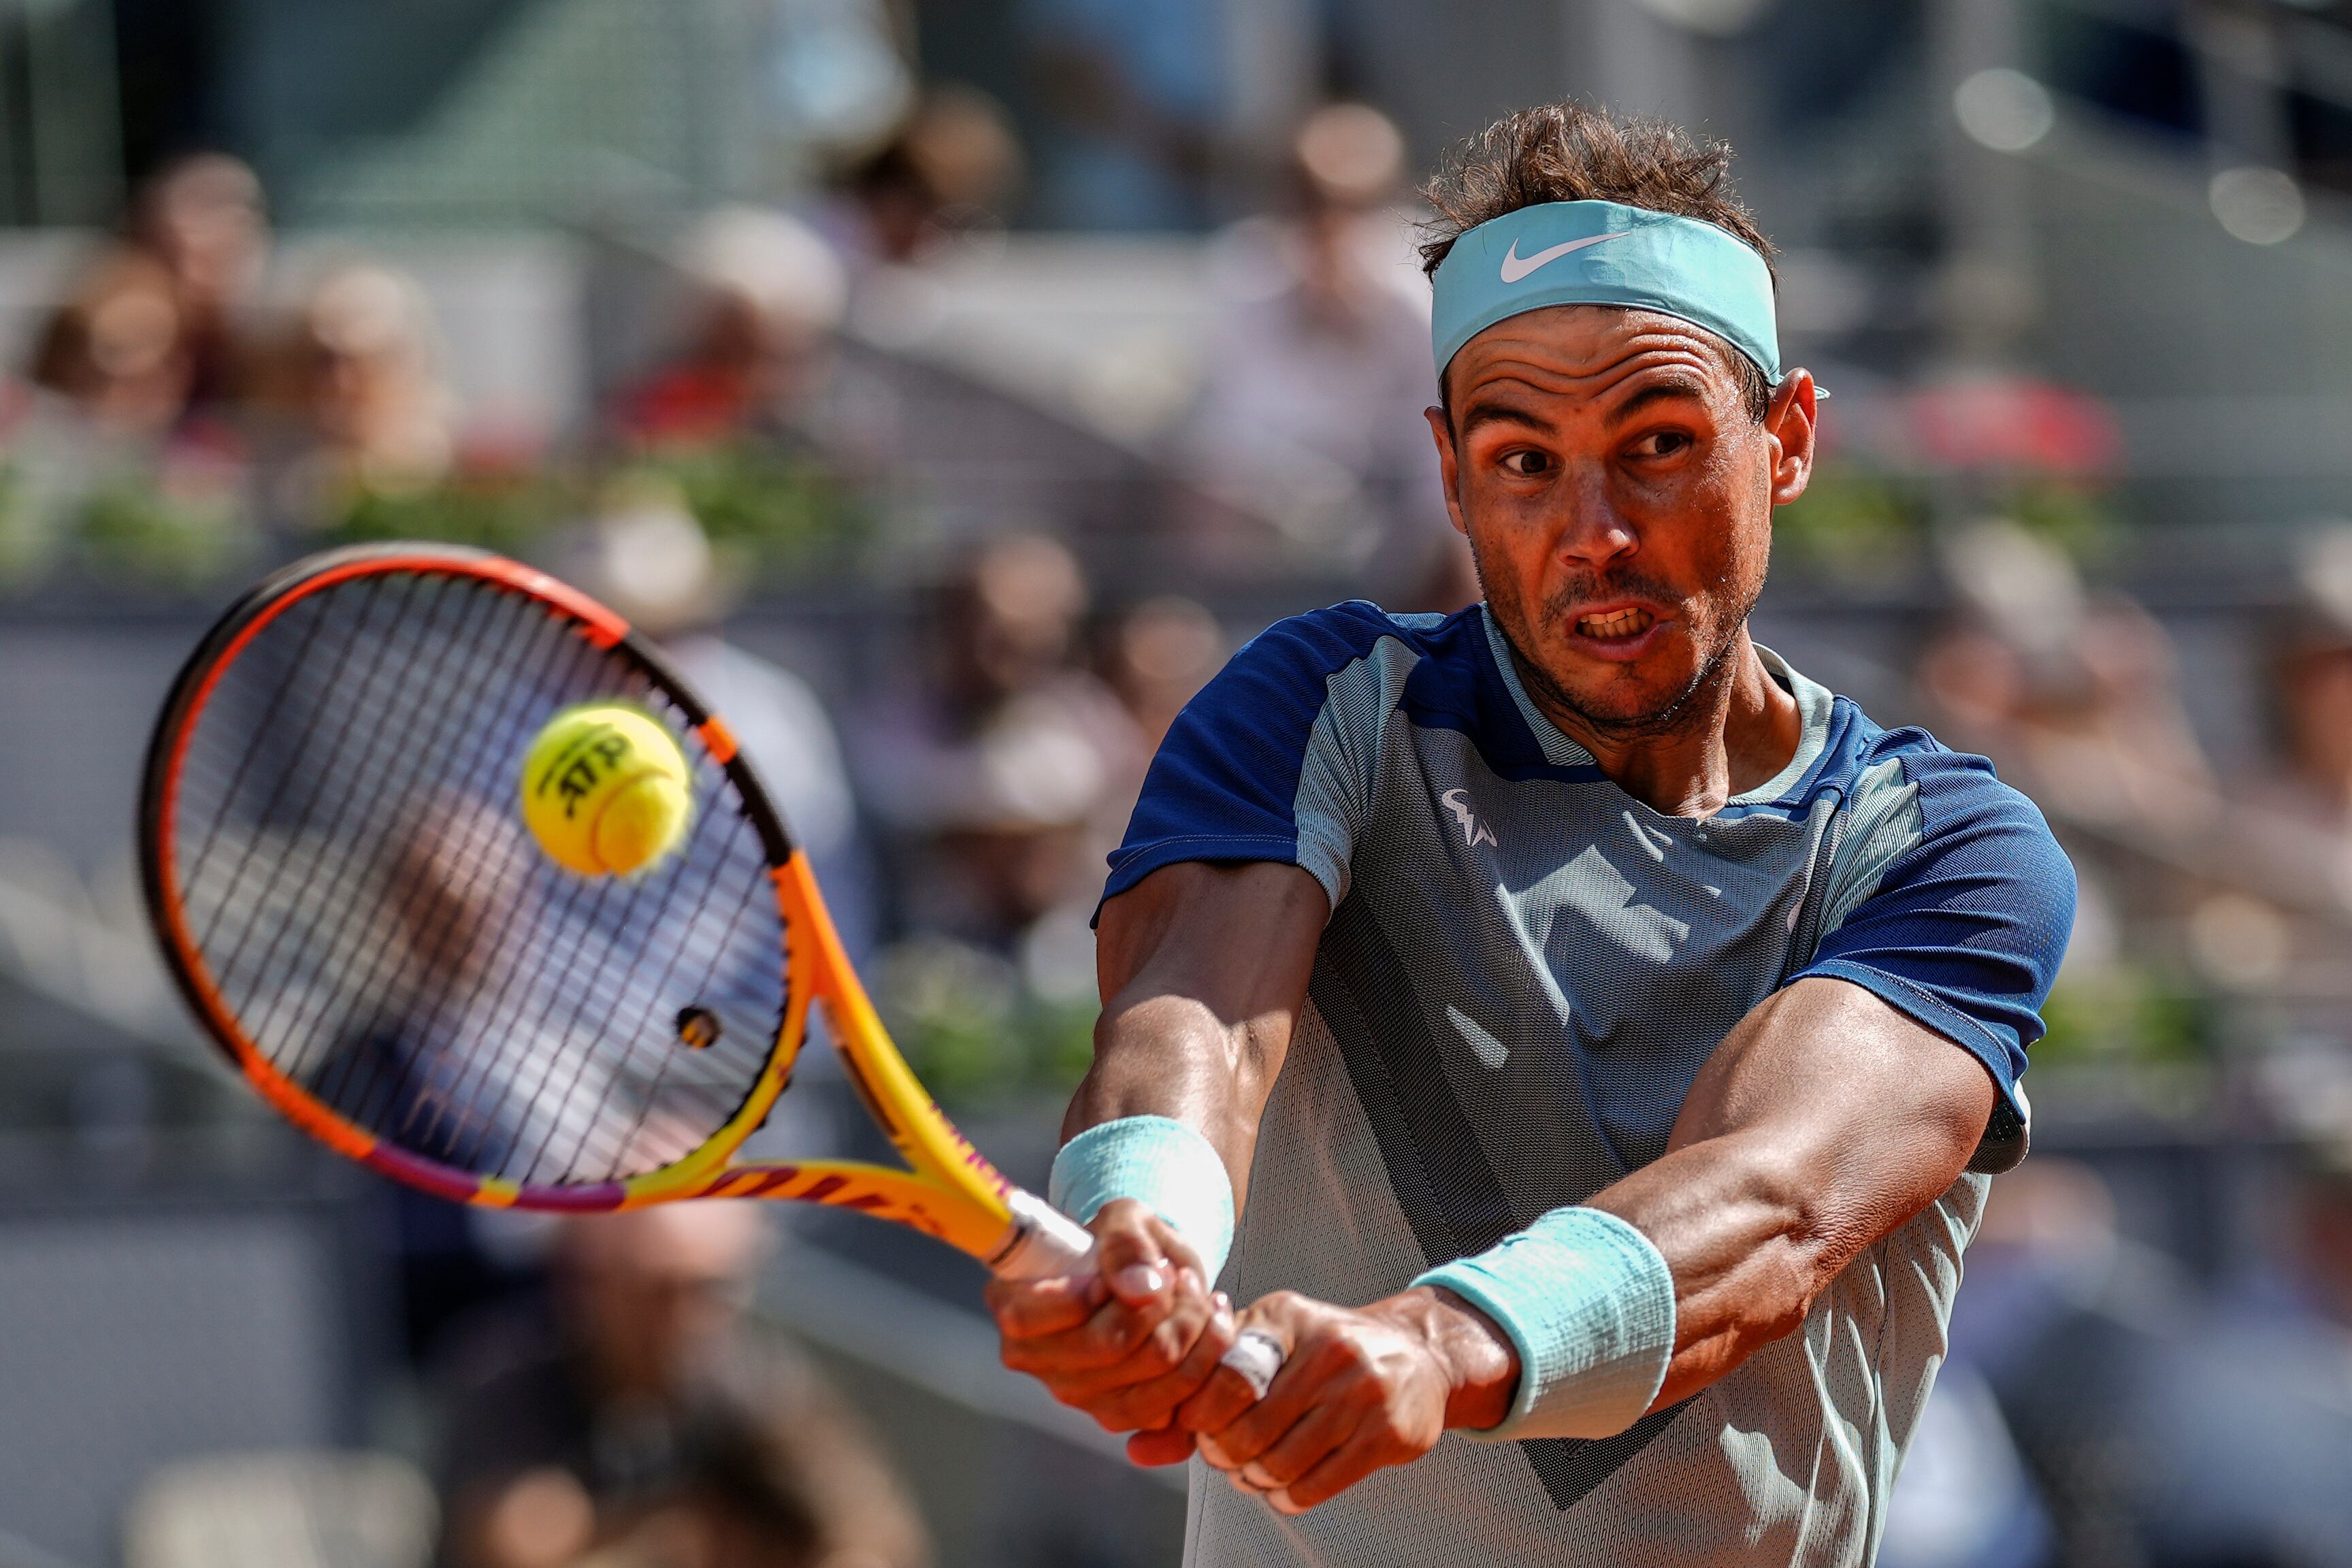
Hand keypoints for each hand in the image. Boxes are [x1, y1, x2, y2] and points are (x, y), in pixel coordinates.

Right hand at [987, 1199, 1237, 1440]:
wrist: (1152, 1277)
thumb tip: (1140, 1288)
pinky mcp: (1116, 1416)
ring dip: (1193, 1334)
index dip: (1085, 1295)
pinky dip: (1203, 1366)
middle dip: (1165, 1307)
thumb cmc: (1126, 1243)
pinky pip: (1170, 1410)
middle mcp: (1034, 1358)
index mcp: (1013, 1303)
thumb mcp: (1125, 1220)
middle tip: (1184, 1277)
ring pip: (1149, 1382)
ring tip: (1201, 1296)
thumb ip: (1127, 1245)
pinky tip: (1210, 1328)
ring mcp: (1074, 1394)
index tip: (1128, 1269)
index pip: (1031, 1317)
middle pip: (1109, 1348)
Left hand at [1175, 1286, 1516, 1513]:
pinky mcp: (1388, 1433)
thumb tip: (1137, 1448)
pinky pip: (1318, 1485)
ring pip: (1280, 1463)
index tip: (1201, 1427)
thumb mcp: (1268, 1340)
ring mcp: (1363, 1392)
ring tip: (1253, 1471)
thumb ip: (1204, 1382)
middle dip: (1225, 1456)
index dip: (1200, 1417)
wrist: (1419, 1355)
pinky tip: (1283, 1487)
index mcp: (1287, 1318)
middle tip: (1224, 1456)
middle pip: (1248, 1431)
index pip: (1223, 1378)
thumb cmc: (1324, 1351)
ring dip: (1255, 1480)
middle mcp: (1328, 1349)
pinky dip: (1288, 1496)